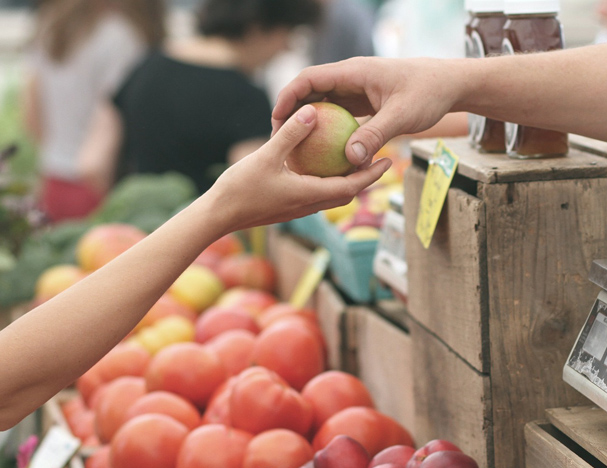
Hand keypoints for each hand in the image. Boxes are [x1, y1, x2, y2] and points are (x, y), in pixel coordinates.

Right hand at [209, 104, 391, 233]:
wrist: (217, 216)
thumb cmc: (240, 188)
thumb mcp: (266, 156)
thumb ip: (291, 134)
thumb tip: (312, 111)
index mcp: (310, 195)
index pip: (351, 187)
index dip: (372, 174)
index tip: (388, 161)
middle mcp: (309, 205)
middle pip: (347, 192)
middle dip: (366, 178)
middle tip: (380, 158)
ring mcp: (298, 208)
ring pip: (331, 194)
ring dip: (347, 180)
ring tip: (355, 160)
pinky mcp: (287, 207)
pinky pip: (315, 193)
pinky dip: (326, 180)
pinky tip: (320, 164)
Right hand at [272, 57, 464, 166]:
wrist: (450, 85)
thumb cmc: (428, 93)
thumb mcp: (402, 116)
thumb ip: (375, 135)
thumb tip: (350, 159)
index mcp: (354, 72)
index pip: (309, 79)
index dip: (288, 97)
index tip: (277, 120)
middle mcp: (351, 78)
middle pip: (311, 91)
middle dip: (293, 113)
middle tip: (280, 140)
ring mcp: (358, 90)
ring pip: (324, 104)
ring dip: (310, 123)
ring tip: (297, 149)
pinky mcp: (365, 102)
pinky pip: (340, 115)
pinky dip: (330, 131)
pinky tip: (325, 154)